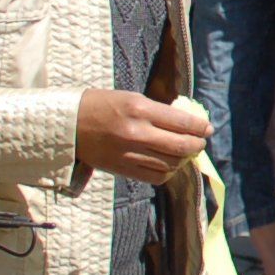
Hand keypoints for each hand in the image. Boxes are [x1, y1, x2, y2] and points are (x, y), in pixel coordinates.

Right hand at [76, 91, 209, 184]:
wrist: (67, 125)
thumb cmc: (101, 105)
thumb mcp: (131, 98)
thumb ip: (157, 111)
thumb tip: (184, 123)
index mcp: (139, 109)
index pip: (181, 122)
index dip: (199, 127)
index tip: (207, 129)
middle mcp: (136, 133)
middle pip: (180, 146)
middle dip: (196, 145)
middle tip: (200, 142)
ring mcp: (129, 154)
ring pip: (170, 164)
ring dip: (183, 160)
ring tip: (185, 153)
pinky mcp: (122, 169)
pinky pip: (154, 176)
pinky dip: (167, 172)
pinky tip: (168, 164)